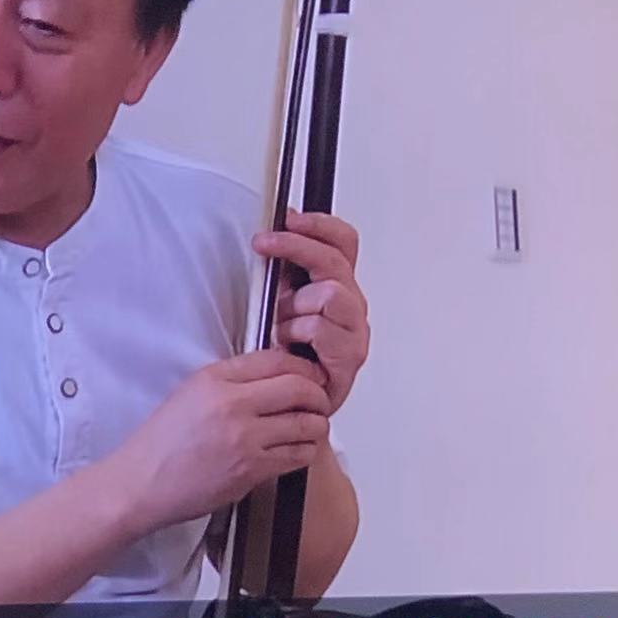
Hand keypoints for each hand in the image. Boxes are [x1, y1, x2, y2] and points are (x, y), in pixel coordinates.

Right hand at [108, 350, 332, 535]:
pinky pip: (298, 455)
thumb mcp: (190, 393)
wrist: (141, 482)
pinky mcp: (251, 469)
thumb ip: (230, 380)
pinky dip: (306, 451)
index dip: (303, 367)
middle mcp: (231, 403)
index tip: (310, 376)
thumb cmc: (162, 443)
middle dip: (318, 395)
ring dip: (316, 425)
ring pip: (306, 424)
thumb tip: (273, 376)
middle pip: (299, 388)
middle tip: (319, 402)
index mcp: (214, 379)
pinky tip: (297, 449)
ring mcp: (243, 438)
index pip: (276, 359)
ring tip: (311, 427)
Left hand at [253, 210, 369, 411]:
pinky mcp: (349, 358)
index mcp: (339, 284)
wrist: (284, 401)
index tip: (289, 217)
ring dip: (296, 305)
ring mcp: (354, 331)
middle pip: (335, 260)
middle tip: (264, 245)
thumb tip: (272, 231)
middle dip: (295, 248)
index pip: (343, 241)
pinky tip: (288, 344)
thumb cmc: (282, 353)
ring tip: (281, 325)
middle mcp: (352, 304)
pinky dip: (297, 331)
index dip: (320, 224)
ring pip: (331, 292)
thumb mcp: (277, 300)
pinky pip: (322, 327)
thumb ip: (282, 269)